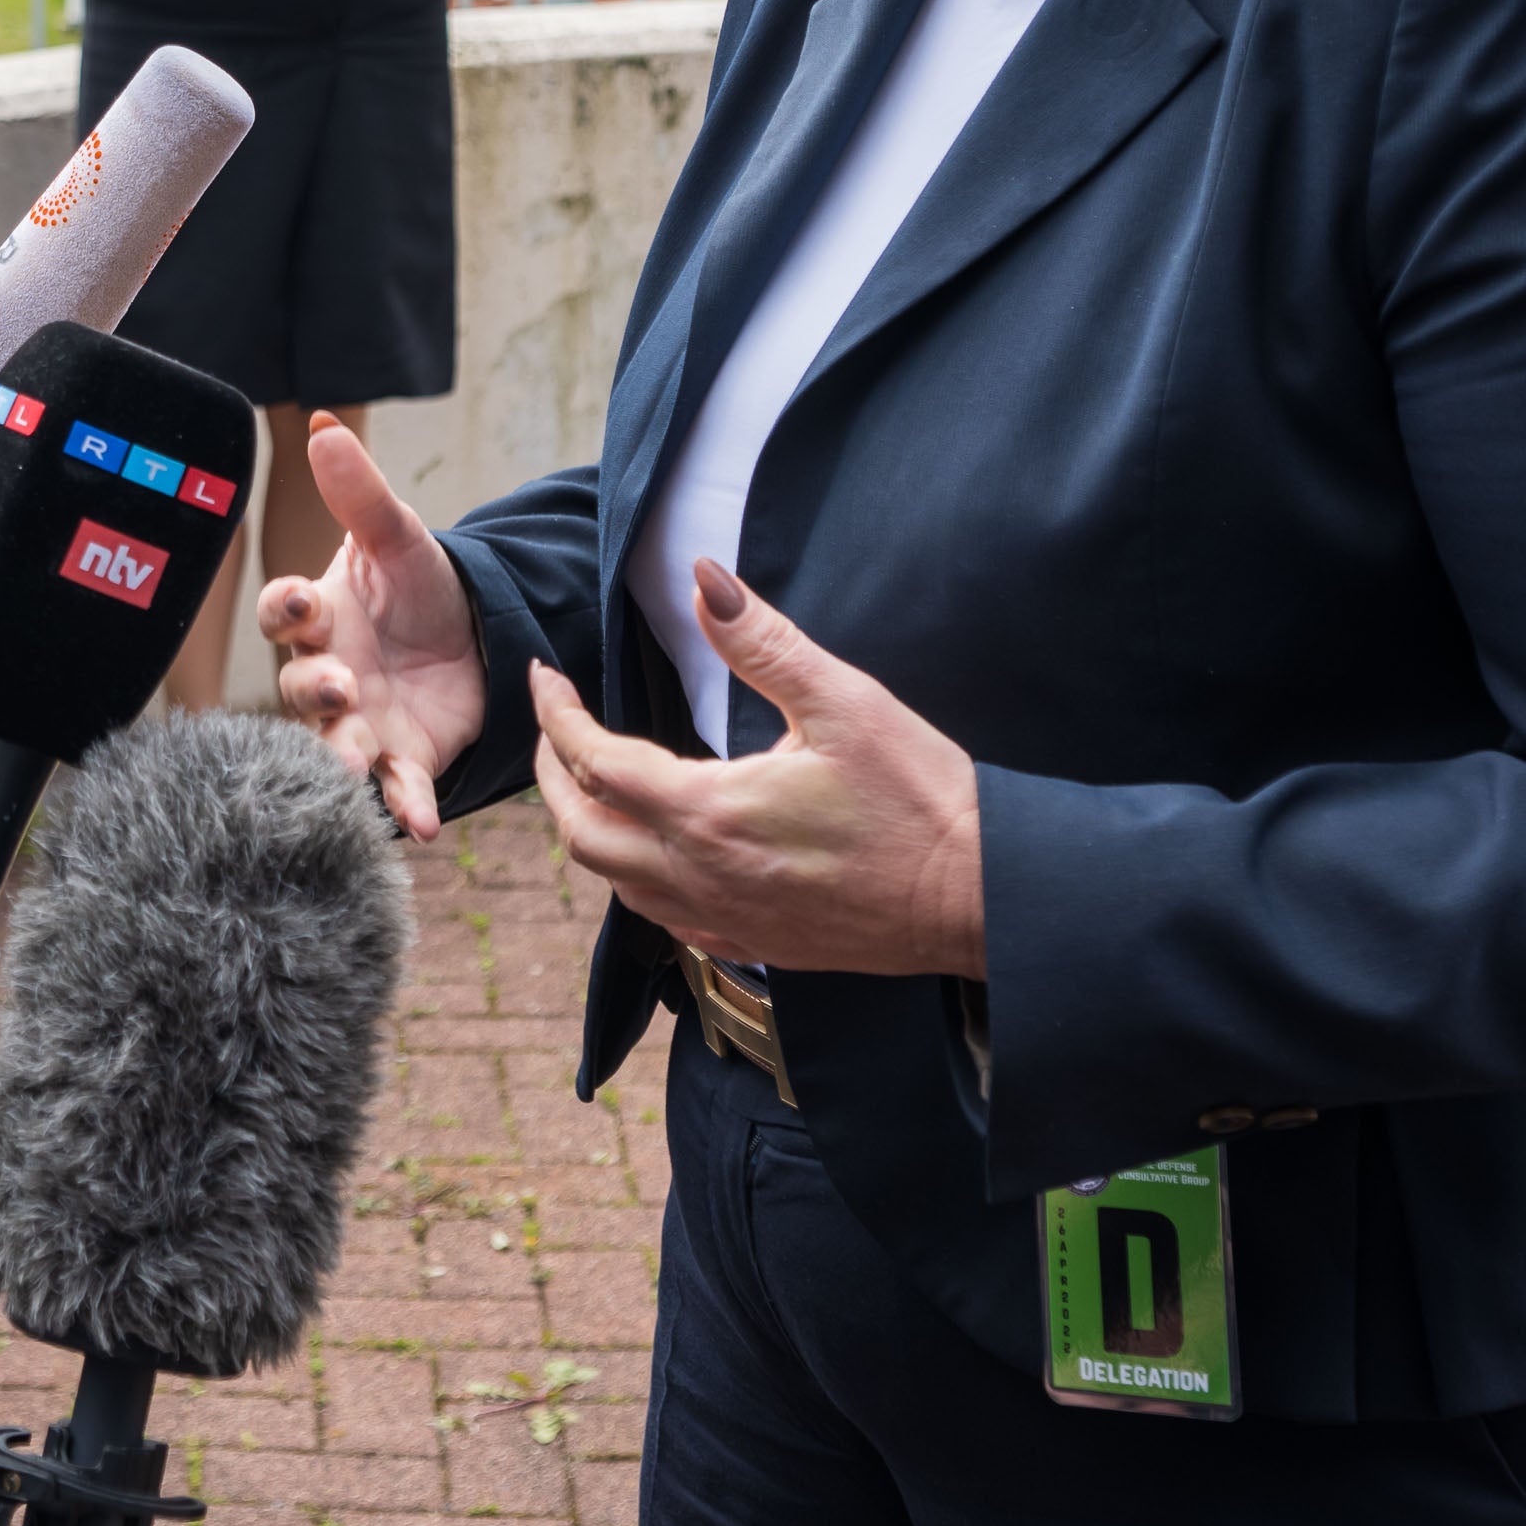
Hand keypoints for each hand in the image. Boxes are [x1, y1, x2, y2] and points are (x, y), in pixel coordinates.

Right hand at [262, 415, 483, 837]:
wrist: (475, 637)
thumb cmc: (419, 586)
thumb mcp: (399, 537)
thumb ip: (361, 492)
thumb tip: (323, 426)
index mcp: (320, 616)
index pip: (283, 613)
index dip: (286, 609)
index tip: (303, 602)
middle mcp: (328, 674)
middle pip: (301, 687)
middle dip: (316, 688)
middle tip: (341, 686)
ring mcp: (359, 722)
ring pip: (332, 745)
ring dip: (339, 758)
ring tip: (352, 768)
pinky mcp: (401, 758)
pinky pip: (394, 786)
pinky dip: (403, 806)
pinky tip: (421, 824)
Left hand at [535, 565, 985, 974]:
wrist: (980, 897)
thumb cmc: (920, 798)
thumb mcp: (843, 702)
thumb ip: (762, 641)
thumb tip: (703, 579)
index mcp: (710, 813)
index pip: (593, 762)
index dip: (556, 714)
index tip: (545, 678)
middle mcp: (702, 877)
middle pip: (582, 835)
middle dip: (551, 777)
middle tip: (554, 730)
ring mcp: (728, 920)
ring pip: (617, 886)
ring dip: (590, 833)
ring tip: (594, 784)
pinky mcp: (759, 945)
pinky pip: (667, 923)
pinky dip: (639, 883)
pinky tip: (656, 857)